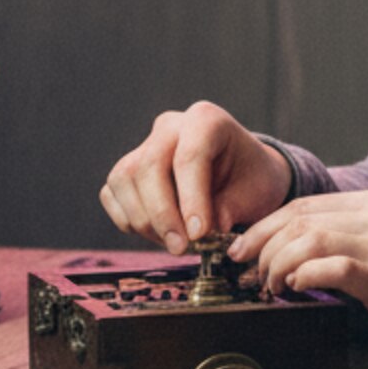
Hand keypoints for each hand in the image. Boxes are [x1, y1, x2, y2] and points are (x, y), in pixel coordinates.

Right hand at [100, 102, 293, 253]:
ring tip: (175, 243)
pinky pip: (112, 194)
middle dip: (162, 215)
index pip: (189, 156)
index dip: (191, 199)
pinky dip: (129, 220)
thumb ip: (229, 209)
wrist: (242, 174)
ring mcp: (144, 145)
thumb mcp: (255, 193)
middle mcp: (170, 126)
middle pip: (148, 166)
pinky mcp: (127, 170)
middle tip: (181, 248)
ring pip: (124, 179)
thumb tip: (201, 234)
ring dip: (145, 221)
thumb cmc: (251, 180)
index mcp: (206, 120)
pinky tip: (158, 234)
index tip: (199, 234)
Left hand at [230, 189, 367, 361]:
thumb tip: (301, 255)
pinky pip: (333, 266)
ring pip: (309, 238)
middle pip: (300, 218)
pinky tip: (294, 289)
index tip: (243, 249)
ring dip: (276, 264)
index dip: (265, 226)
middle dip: (260, 244)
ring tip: (269, 287)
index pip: (306, 204)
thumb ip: (355, 240)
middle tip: (244, 271)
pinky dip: (303, 275)